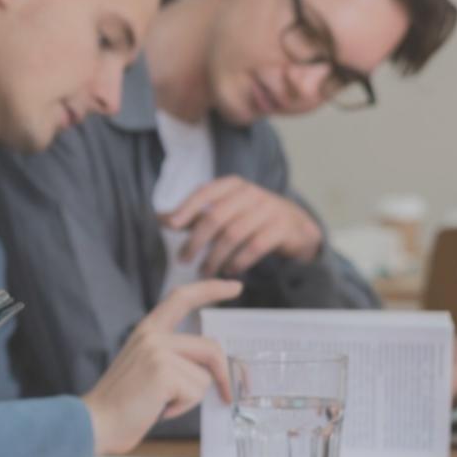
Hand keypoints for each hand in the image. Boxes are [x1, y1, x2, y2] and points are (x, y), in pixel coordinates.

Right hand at [82, 279, 242, 453]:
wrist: (97, 422)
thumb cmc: (123, 403)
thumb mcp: (147, 367)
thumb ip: (174, 357)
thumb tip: (213, 367)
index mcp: (147, 330)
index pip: (182, 298)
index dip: (211, 289)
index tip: (234, 287)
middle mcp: (153, 335)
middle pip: (211, 348)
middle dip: (224, 375)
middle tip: (226, 396)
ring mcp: (158, 351)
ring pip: (205, 375)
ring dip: (190, 397)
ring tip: (162, 403)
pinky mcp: (163, 371)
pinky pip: (196, 392)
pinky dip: (182, 407)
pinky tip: (159, 409)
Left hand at [163, 176, 322, 277]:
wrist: (296, 226)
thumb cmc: (252, 218)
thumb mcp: (226, 210)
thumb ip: (196, 215)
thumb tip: (161, 219)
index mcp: (233, 185)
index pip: (205, 193)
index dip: (186, 208)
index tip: (170, 225)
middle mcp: (251, 193)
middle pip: (216, 217)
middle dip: (196, 240)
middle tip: (183, 259)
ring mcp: (269, 209)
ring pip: (234, 234)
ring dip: (215, 256)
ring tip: (205, 271)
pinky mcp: (282, 228)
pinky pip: (255, 247)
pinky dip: (238, 261)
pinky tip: (229, 270)